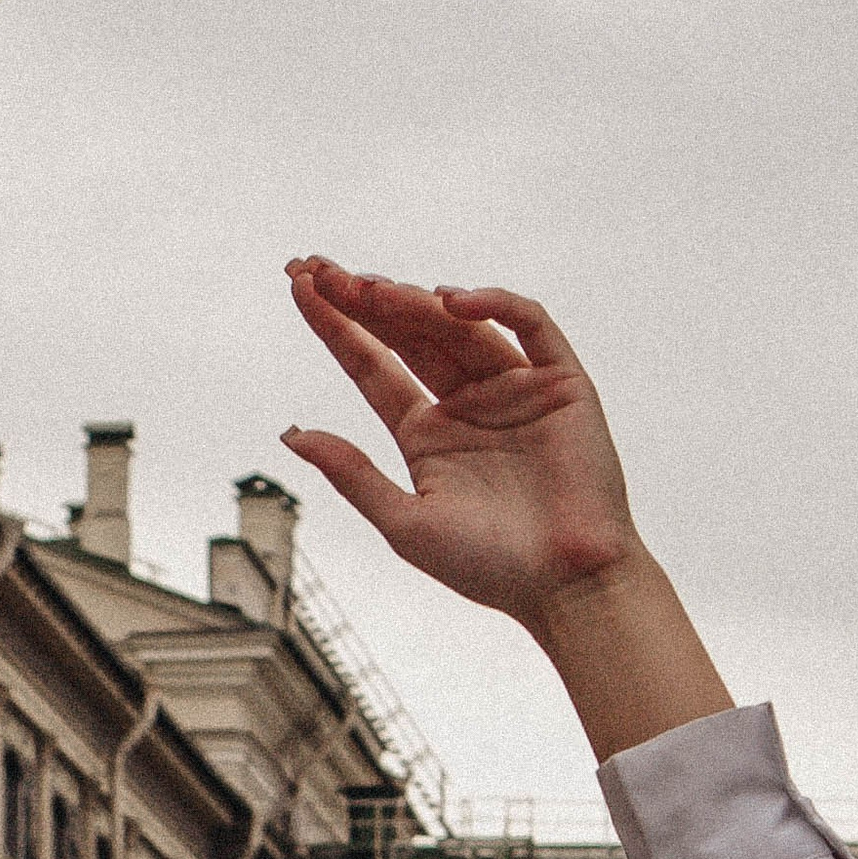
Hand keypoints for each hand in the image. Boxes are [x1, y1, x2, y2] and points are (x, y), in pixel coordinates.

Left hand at [279, 260, 633, 628]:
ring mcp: (513, 388)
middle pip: (407, 335)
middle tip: (317, 269)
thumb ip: (352, 475)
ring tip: (367, 288)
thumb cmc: (489, 568)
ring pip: (457, 325)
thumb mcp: (404, 522)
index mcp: (426, 434)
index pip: (372, 366)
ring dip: (411, 301)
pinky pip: (529, 325)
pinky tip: (450, 301)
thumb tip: (291, 435)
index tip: (299, 285)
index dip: (336, 325)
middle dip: (362, 299)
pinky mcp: (561, 381)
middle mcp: (466, 404)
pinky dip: (494, 304)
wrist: (566, 588)